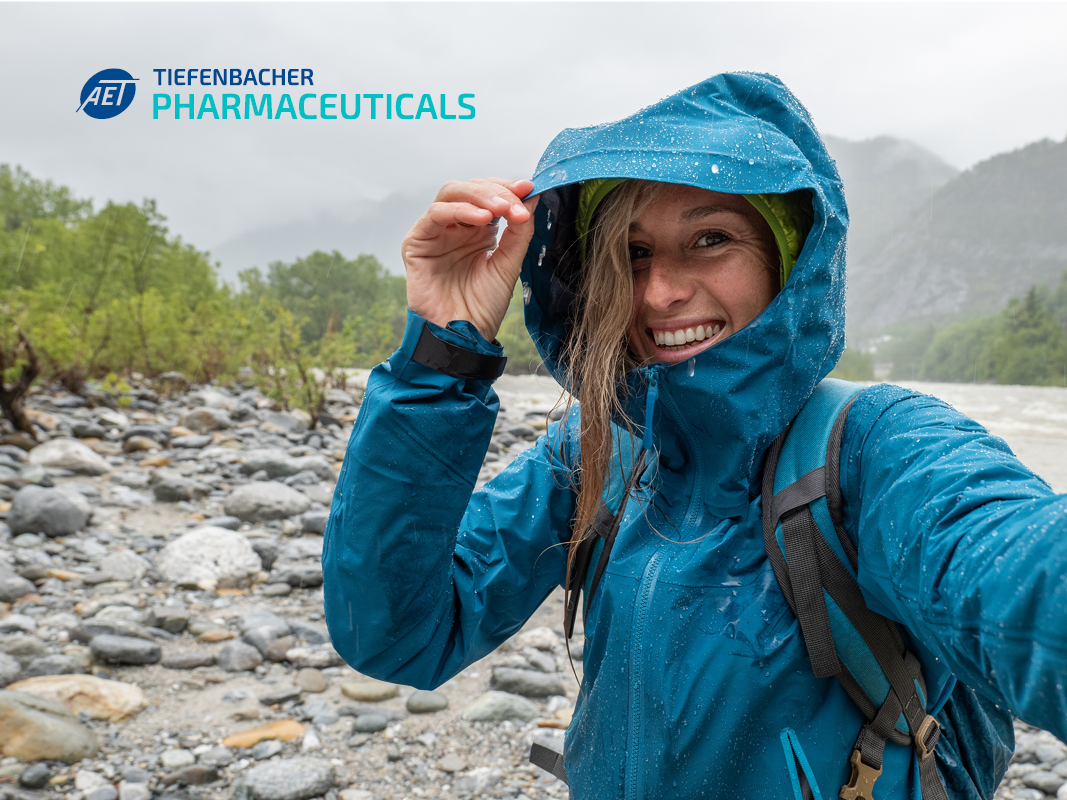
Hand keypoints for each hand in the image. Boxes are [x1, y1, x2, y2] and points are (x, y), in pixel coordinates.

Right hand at [402, 178, 538, 341]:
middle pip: (471, 189)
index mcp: (477, 230)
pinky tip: (482, 219)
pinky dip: (459, 211)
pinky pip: (435, 215)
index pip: (489, 195)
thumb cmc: (483, 306)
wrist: (464, 336)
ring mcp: (435, 233)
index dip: (508, 188)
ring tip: (502, 209)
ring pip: (452, 193)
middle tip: (517, 204)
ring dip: (480, 196)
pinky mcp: (416, 243)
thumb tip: (532, 194)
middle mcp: (455, 227)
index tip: (530, 188)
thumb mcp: (510, 263)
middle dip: (497, 192)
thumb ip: (520, 230)